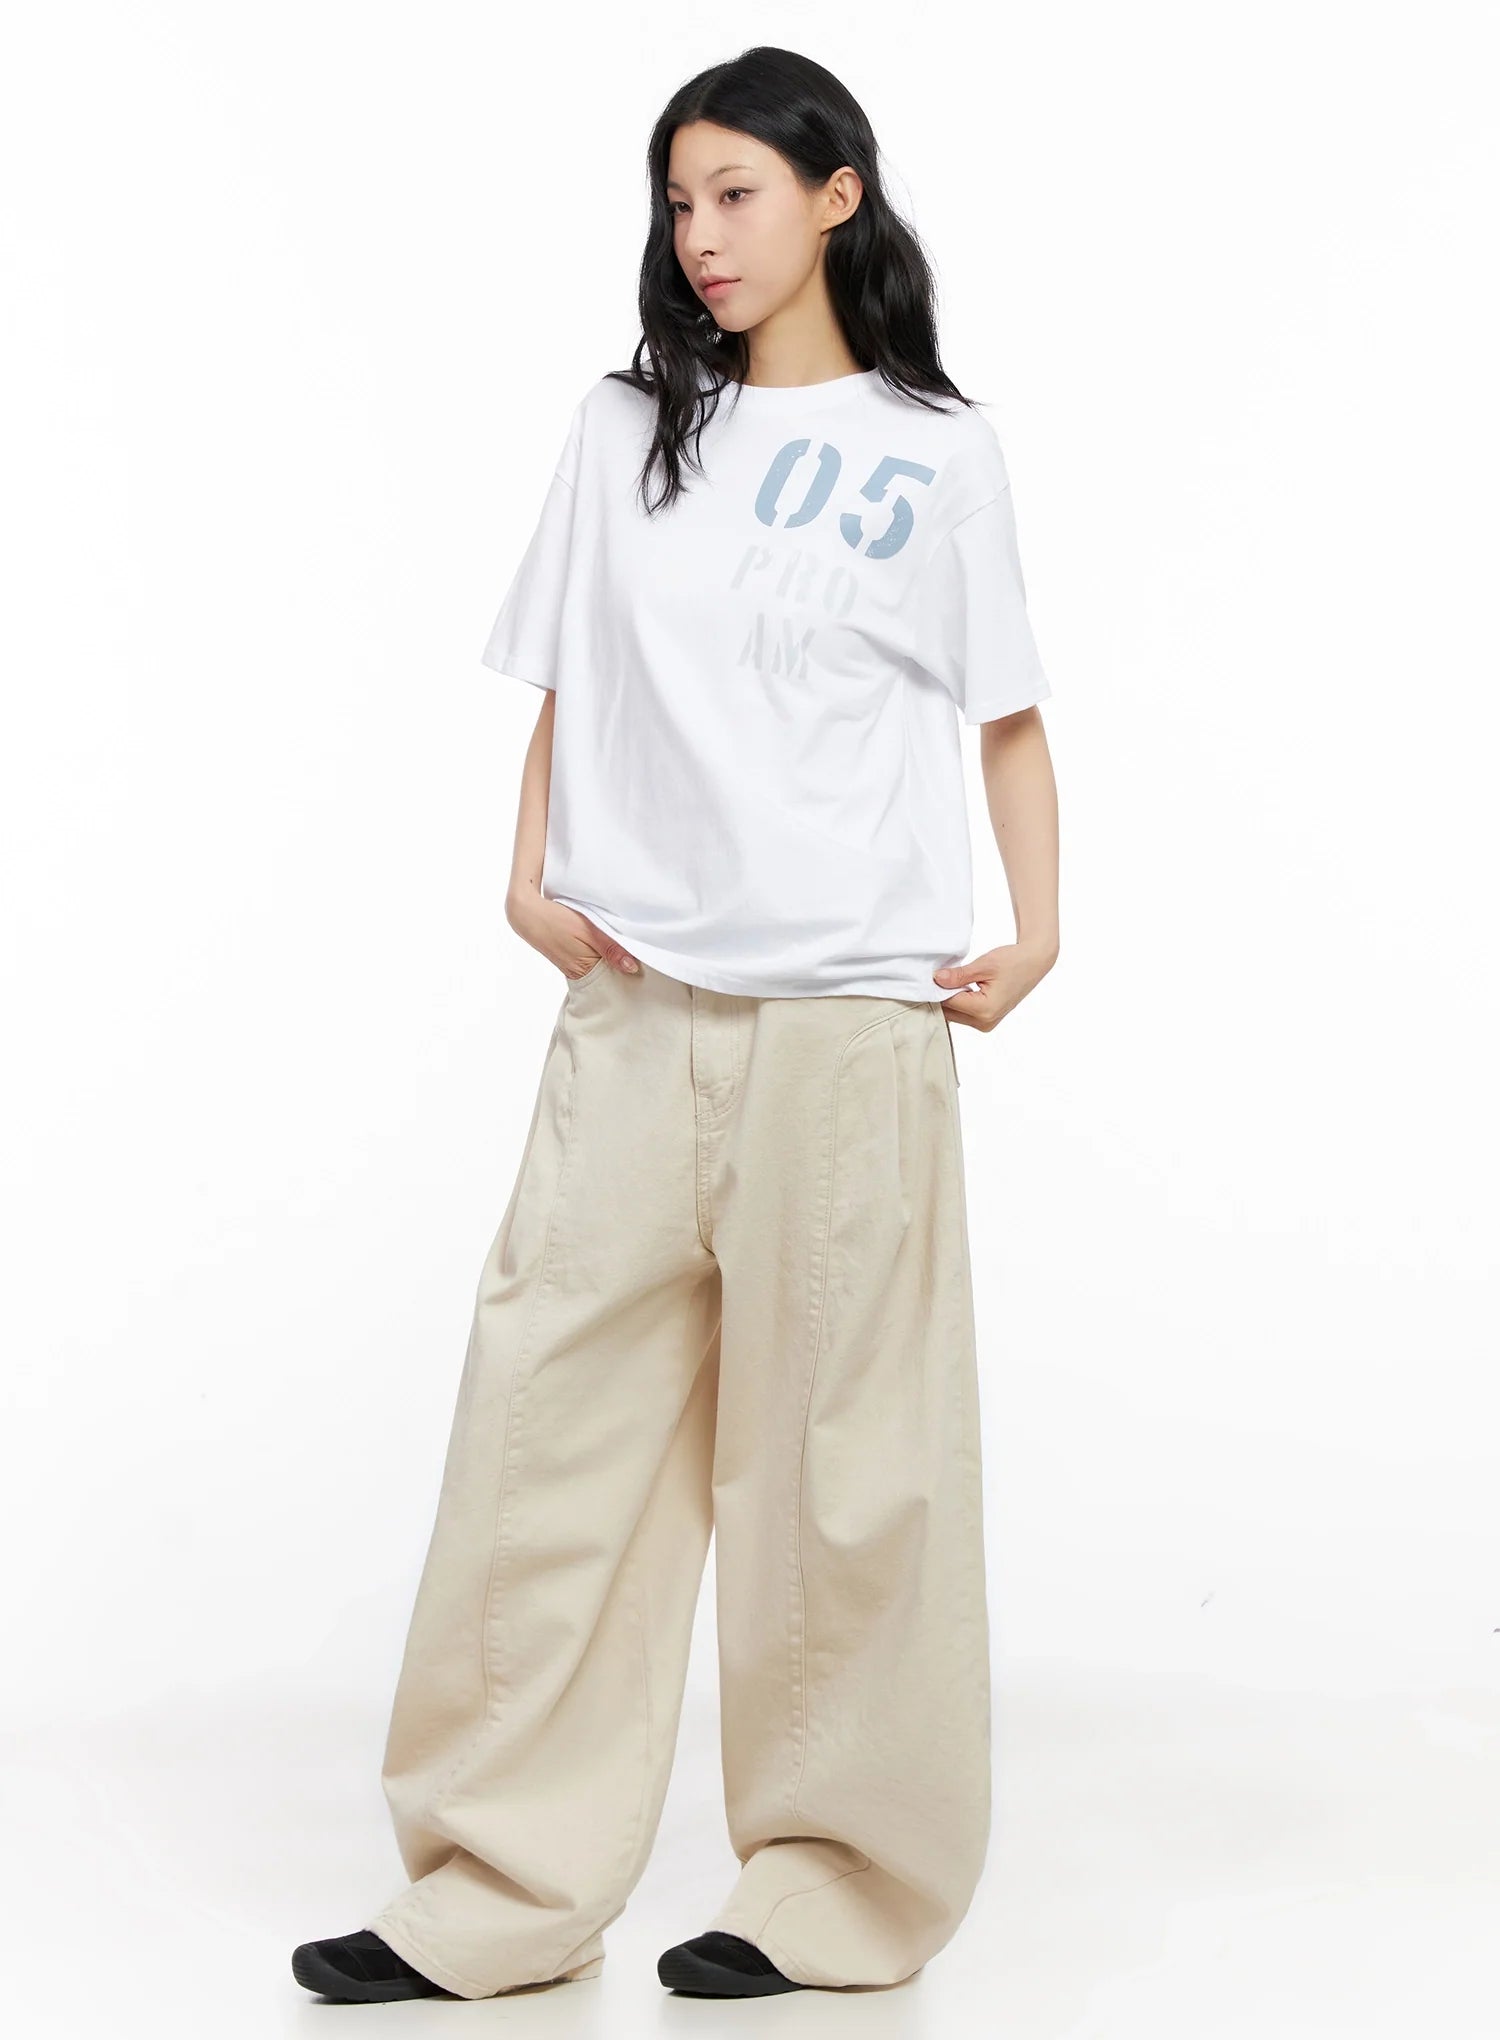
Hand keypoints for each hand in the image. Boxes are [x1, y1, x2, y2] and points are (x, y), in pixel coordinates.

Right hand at [506, 893, 640, 981]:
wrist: (527, 913)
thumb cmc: (557, 919)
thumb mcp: (588, 929)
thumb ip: (610, 948)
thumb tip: (633, 968)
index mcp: (584, 970)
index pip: (613, 981)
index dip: (629, 977)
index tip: (647, 972)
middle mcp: (578, 973)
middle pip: (608, 977)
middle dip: (623, 972)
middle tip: (644, 964)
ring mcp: (572, 967)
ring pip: (600, 968)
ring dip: (612, 962)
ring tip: (630, 954)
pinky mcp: (570, 958)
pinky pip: (591, 962)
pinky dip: (601, 957)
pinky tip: (610, 949)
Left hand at [933, 939, 1057, 1030]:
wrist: (1033, 962)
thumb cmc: (1013, 961)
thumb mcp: (983, 965)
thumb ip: (958, 975)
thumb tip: (936, 979)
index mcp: (985, 1010)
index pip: (949, 1002)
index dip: (937, 988)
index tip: (930, 976)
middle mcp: (985, 1022)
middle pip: (950, 1012)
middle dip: (942, 996)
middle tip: (938, 976)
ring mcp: (987, 1024)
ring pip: (955, 1015)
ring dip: (950, 999)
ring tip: (952, 980)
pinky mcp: (987, 1021)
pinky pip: (964, 1014)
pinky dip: (959, 1002)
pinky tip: (960, 987)